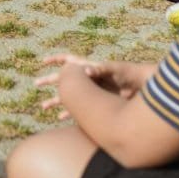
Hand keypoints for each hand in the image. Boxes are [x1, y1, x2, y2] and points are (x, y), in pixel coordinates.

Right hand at [33, 54, 155, 118]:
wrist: (142, 88)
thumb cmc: (129, 75)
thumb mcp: (115, 69)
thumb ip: (100, 69)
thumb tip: (86, 69)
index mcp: (89, 68)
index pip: (69, 60)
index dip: (56, 59)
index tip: (43, 60)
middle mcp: (88, 80)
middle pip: (64, 79)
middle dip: (49, 80)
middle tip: (36, 83)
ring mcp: (92, 92)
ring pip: (69, 96)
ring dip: (56, 100)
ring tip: (44, 106)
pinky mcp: (97, 103)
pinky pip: (79, 108)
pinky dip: (69, 112)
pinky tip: (61, 118)